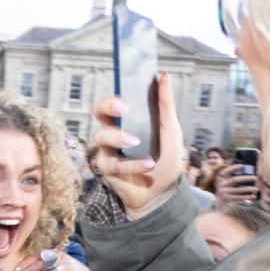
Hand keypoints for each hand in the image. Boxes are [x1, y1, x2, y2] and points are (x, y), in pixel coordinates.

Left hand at [15, 251, 90, 270]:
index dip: (26, 262)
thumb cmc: (64, 268)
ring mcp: (65, 265)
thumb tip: (23, 269)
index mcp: (54, 252)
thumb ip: (42, 264)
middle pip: (41, 263)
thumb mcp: (54, 262)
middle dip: (29, 270)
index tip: (16, 269)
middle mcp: (59, 257)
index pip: (37, 255)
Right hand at [93, 72, 183, 218]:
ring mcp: (108, 151)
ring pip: (101, 136)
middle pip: (98, 112)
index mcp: (127, 121)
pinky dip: (132, 163)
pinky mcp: (107, 170)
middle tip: (124, 110)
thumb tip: (164, 76)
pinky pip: (112, 163)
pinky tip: (147, 164)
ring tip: (137, 142)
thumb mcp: (171, 131)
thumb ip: (166, 105)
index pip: (112, 102)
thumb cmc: (166, 161)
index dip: (114, 97)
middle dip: (107, 107)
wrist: (164, 193)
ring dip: (119, 137)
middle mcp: (114, 132)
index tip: (126, 98)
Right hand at [214, 164, 258, 207]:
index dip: (234, 168)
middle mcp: (221, 185)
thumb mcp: (225, 184)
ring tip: (257, 189)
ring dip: (249, 189)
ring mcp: (223, 192)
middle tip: (255, 178)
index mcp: (220, 179)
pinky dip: (247, 197)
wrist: (216, 206)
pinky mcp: (226, 199)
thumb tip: (246, 171)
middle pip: (235, 180)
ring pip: (238, 189)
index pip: (226, 171)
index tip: (243, 166)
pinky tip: (253, 197)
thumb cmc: (224, 193)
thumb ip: (231, 178)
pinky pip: (239, 197)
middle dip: (246, 178)